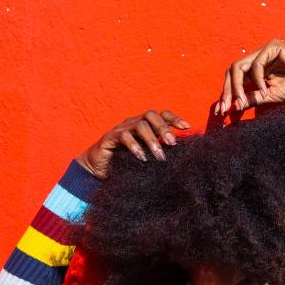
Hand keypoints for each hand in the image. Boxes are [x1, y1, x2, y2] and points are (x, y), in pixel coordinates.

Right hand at [76, 107, 190, 177]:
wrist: (98, 169)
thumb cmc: (125, 162)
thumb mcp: (146, 156)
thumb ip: (159, 151)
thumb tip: (181, 156)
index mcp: (145, 125)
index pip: (161, 115)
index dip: (174, 119)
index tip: (187, 127)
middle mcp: (134, 123)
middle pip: (151, 115)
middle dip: (164, 128)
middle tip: (172, 144)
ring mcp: (122, 128)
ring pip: (140, 125)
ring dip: (152, 140)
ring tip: (160, 156)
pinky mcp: (110, 137)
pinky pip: (124, 136)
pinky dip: (135, 146)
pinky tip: (142, 158)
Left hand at [213, 40, 284, 116]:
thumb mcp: (271, 95)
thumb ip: (253, 98)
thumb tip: (234, 105)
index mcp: (257, 69)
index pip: (235, 79)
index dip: (227, 94)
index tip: (222, 112)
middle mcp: (258, 58)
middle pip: (232, 71)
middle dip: (227, 90)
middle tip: (225, 108)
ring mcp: (264, 51)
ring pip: (239, 66)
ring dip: (237, 86)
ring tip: (241, 101)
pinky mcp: (272, 47)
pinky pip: (256, 64)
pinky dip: (257, 79)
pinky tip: (265, 89)